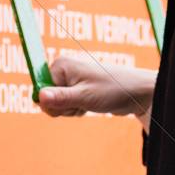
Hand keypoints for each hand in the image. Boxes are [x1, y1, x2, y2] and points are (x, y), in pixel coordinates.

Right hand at [37, 53, 155, 132]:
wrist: (135, 93)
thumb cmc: (113, 90)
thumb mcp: (86, 97)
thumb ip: (61, 98)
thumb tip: (39, 97)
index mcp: (60, 65)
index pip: (40, 91)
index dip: (52, 103)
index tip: (69, 103)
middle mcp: (63, 70)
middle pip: (47, 99)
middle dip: (63, 108)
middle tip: (82, 103)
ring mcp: (69, 79)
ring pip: (57, 105)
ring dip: (72, 109)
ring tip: (89, 102)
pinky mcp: (76, 89)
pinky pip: (67, 106)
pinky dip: (77, 109)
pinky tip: (89, 104)